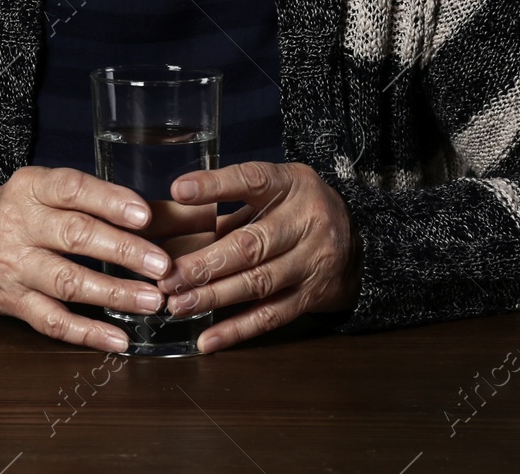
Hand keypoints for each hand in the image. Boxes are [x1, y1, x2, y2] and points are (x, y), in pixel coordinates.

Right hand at [0, 166, 172, 352]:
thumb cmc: (19, 214)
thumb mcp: (41, 190)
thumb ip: (87, 198)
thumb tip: (154, 214)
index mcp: (30, 188)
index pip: (72, 189)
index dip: (109, 202)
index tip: (145, 216)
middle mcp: (19, 225)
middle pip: (75, 236)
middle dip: (123, 251)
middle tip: (162, 264)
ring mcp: (15, 267)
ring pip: (68, 282)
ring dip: (114, 294)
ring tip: (152, 300)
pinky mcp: (13, 303)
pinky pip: (53, 321)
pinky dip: (88, 333)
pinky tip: (119, 339)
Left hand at [156, 160, 361, 353]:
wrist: (356, 242)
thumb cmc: (296, 210)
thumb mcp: (272, 192)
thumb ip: (225, 203)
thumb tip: (163, 217)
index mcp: (290, 184)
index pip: (251, 181)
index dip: (215, 186)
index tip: (179, 191)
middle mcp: (306, 221)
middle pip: (251, 244)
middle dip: (206, 263)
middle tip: (167, 277)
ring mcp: (312, 261)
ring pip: (258, 283)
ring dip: (214, 297)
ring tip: (177, 305)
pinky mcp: (312, 296)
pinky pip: (271, 316)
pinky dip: (237, 330)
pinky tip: (207, 339)